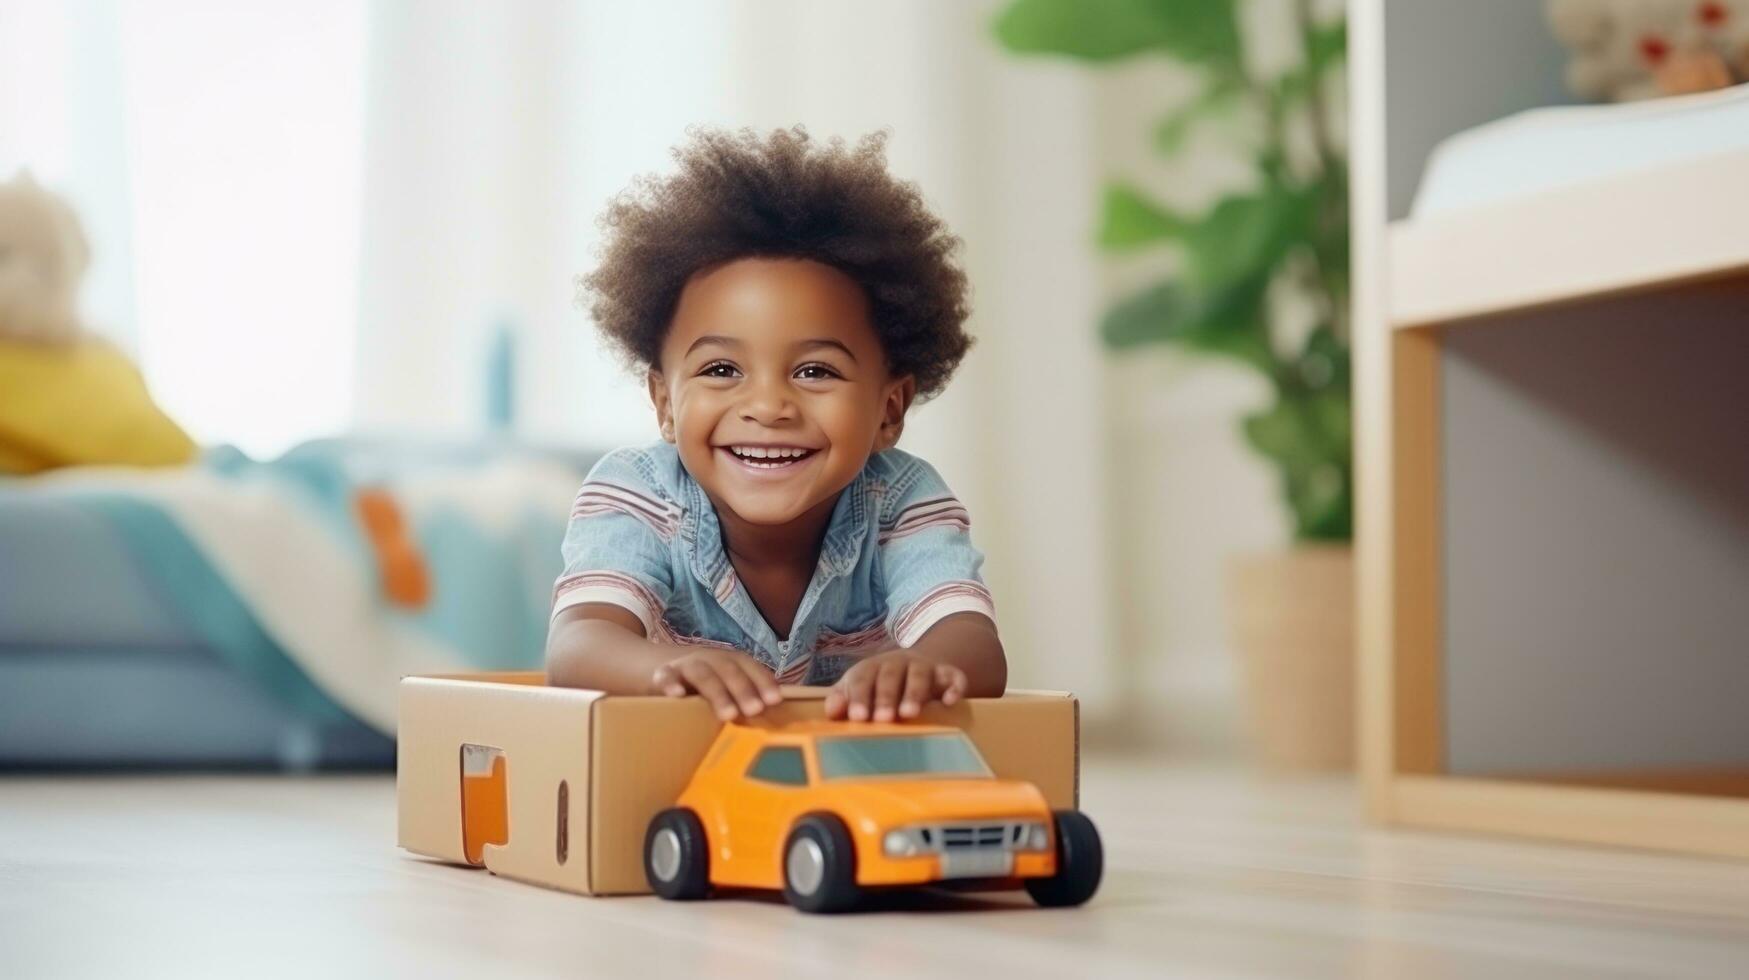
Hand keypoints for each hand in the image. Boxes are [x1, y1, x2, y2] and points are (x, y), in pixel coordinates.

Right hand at [650, 648, 782, 720]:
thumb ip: (747, 700)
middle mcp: (711, 659)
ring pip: (702, 673)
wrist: (663, 669)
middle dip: (743, 690)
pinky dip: (670, 683)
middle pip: (729, 670)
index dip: (763, 682)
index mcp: (730, 662)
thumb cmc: (706, 686)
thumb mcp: (727, 688)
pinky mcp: (663, 674)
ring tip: (728, 714)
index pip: (750, 668)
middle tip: (755, 711)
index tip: (775, 701)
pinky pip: (665, 675)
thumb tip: (779, 725)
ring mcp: (686, 665)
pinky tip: (677, 695)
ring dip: (717, 692)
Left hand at [824, 650, 967, 722]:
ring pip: (920, 674)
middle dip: (886, 697)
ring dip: (914, 692)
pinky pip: (954, 677)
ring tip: (910, 714)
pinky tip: (949, 702)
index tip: (857, 717)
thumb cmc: (880, 685)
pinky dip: (954, 687)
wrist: (917, 665)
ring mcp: (925, 667)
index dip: (859, 696)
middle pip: (890, 675)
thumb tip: (832, 712)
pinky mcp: (948, 674)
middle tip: (883, 719)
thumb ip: (844, 698)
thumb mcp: (860, 688)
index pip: (862, 678)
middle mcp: (898, 663)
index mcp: (872, 667)